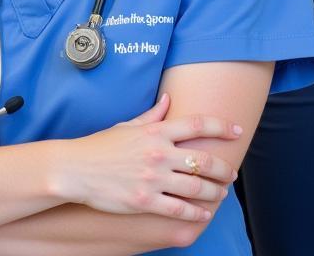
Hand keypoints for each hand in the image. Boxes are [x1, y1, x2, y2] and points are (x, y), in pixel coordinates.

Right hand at [53, 94, 240, 221]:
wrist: (76, 169)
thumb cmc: (101, 146)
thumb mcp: (127, 125)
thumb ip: (152, 115)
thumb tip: (169, 100)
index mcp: (155, 132)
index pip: (196, 124)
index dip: (221, 126)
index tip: (237, 130)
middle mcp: (158, 153)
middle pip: (203, 159)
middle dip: (224, 168)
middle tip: (232, 173)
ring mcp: (152, 178)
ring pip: (196, 186)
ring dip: (214, 192)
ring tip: (220, 194)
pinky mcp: (145, 200)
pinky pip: (180, 209)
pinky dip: (197, 212)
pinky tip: (204, 213)